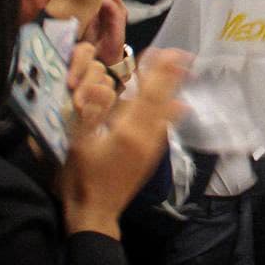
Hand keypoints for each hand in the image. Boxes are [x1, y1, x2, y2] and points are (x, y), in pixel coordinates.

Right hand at [61, 48, 188, 238]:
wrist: (96, 213)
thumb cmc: (81, 177)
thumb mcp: (79, 142)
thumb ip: (93, 113)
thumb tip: (104, 86)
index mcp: (128, 130)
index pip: (148, 93)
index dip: (157, 71)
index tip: (165, 52)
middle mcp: (147, 137)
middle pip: (164, 100)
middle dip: (173, 77)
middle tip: (185, 56)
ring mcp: (151, 149)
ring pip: (167, 114)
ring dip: (173, 91)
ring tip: (183, 73)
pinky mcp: (151, 158)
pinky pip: (165, 128)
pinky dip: (171, 113)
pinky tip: (178, 107)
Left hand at [81, 0, 127, 65]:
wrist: (105, 57)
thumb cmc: (93, 39)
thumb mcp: (84, 17)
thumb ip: (80, 5)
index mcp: (107, 0)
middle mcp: (115, 2)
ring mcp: (118, 9)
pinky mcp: (119, 19)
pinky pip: (112, 3)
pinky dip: (101, 0)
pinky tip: (90, 4)